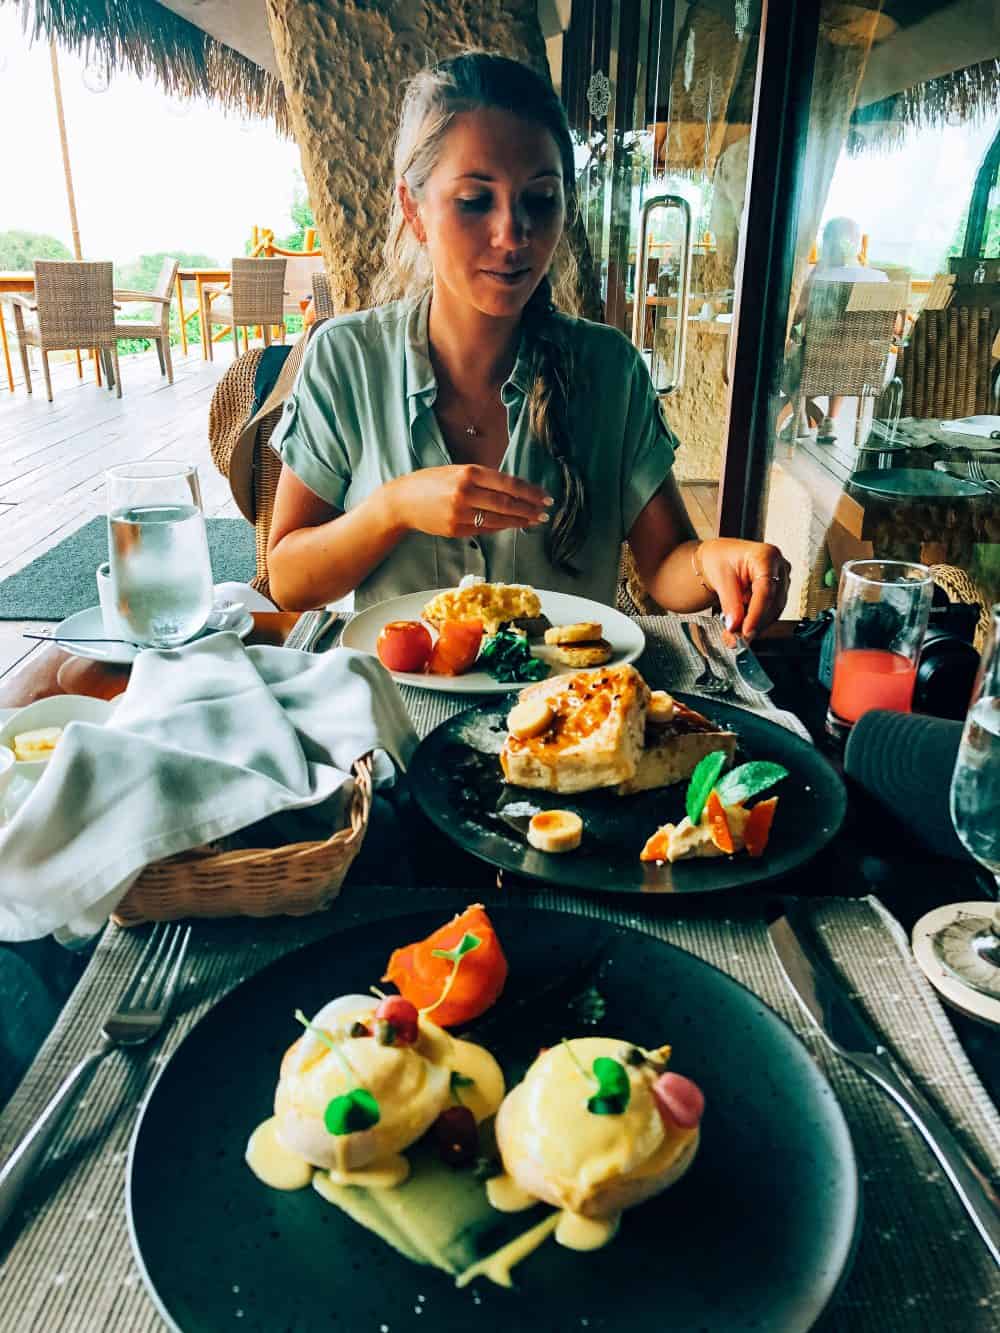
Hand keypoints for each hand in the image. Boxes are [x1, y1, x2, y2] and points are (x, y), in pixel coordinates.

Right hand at [386, 465, 551, 539]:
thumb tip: (514, 490)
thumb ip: (483, 479)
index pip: (508, 483)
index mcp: (468, 473)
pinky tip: (512, 525)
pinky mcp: (456, 530)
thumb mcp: (457, 471)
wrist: (402, 501)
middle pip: (507, 503)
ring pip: (498, 520)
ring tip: (534, 520)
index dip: (530, 492)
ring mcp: (460, 514)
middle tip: (546, 512)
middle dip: (530, 509)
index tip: (545, 496)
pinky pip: (485, 529)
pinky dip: (501, 527)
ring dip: (520, 521)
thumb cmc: (431, 482)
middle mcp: (465, 493)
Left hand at [698, 538, 790, 643]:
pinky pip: (771, 612)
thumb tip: (735, 625)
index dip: (757, 614)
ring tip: (734, 634)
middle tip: (736, 638)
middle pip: (773, 603)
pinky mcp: (778, 591)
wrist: (721, 557)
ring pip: (774, 611)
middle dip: (754, 624)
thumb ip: (730, 603)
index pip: (766, 591)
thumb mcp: (720, 578)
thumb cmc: (721, 558)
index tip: (746, 631)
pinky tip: (742, 625)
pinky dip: (756, 622)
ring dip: (755, 625)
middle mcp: (779, 567)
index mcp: (766, 556)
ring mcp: (781, 579)